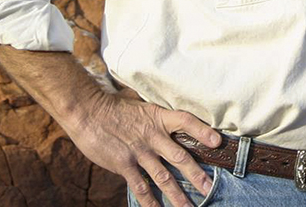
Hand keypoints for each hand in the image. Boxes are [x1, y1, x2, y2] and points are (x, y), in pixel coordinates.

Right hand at [61, 87, 221, 206]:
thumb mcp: (141, 107)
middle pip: (180, 157)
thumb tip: (171, 126)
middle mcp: (153, 135)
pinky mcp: (124, 164)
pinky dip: (149, 201)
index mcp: (159, 117)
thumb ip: (157, 119)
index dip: (202, 131)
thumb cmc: (114, 108)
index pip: (187, 122)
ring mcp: (139, 151)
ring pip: (163, 176)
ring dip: (177, 195)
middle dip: (196, 176)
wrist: (88, 111)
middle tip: (210, 189)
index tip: (217, 142)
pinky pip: (140, 186)